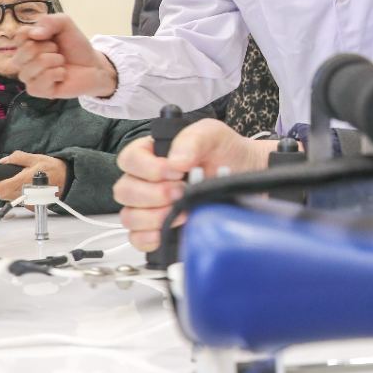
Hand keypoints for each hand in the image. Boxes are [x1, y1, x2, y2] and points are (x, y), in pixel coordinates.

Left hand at [0, 151, 66, 201]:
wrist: (68, 179)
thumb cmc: (53, 168)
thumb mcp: (36, 158)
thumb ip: (18, 158)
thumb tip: (3, 160)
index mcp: (24, 180)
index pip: (0, 189)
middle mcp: (26, 192)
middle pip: (2, 196)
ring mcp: (29, 200)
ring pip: (9, 199)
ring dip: (5, 193)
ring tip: (10, 184)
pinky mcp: (33, 204)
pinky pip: (19, 202)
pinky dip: (16, 196)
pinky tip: (21, 189)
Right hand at [11, 14, 117, 98]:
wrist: (93, 65)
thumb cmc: (75, 46)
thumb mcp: (65, 25)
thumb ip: (50, 21)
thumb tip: (34, 34)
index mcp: (25, 43)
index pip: (20, 35)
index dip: (40, 33)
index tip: (51, 37)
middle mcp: (23, 60)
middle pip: (28, 49)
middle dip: (51, 48)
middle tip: (58, 52)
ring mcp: (28, 76)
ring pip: (37, 64)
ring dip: (56, 61)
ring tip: (61, 63)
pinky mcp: (36, 90)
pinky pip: (42, 81)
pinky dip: (57, 74)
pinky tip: (61, 75)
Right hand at [113, 119, 280, 251]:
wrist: (247, 173)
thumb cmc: (225, 151)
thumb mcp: (212, 134)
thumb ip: (192, 139)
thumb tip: (176, 160)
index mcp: (151, 153)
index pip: (128, 160)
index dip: (148, 168)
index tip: (176, 171)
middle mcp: (146, 179)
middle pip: (125, 191)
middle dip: (155, 195)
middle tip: (182, 191)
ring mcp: (150, 205)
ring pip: (130, 216)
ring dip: (154, 217)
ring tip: (182, 211)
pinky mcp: (158, 227)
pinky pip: (137, 238)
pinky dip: (150, 238)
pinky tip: (167, 231)